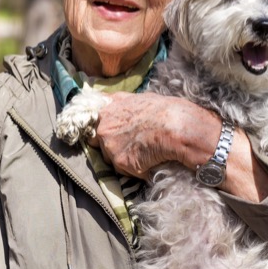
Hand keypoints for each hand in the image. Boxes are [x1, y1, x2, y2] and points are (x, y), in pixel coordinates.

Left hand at [88, 92, 214, 178]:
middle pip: (99, 143)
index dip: (102, 130)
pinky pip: (125, 170)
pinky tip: (149, 160)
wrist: (174, 126)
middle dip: (111, 146)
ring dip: (124, 159)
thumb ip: (122, 103)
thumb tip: (116, 103)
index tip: (109, 133)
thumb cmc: (163, 110)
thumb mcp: (139, 98)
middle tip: (132, 144)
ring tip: (144, 152)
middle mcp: (103, 128)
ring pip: (111, 159)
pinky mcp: (120, 162)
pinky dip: (136, 169)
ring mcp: (110, 146)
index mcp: (107, 110)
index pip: (93, 123)